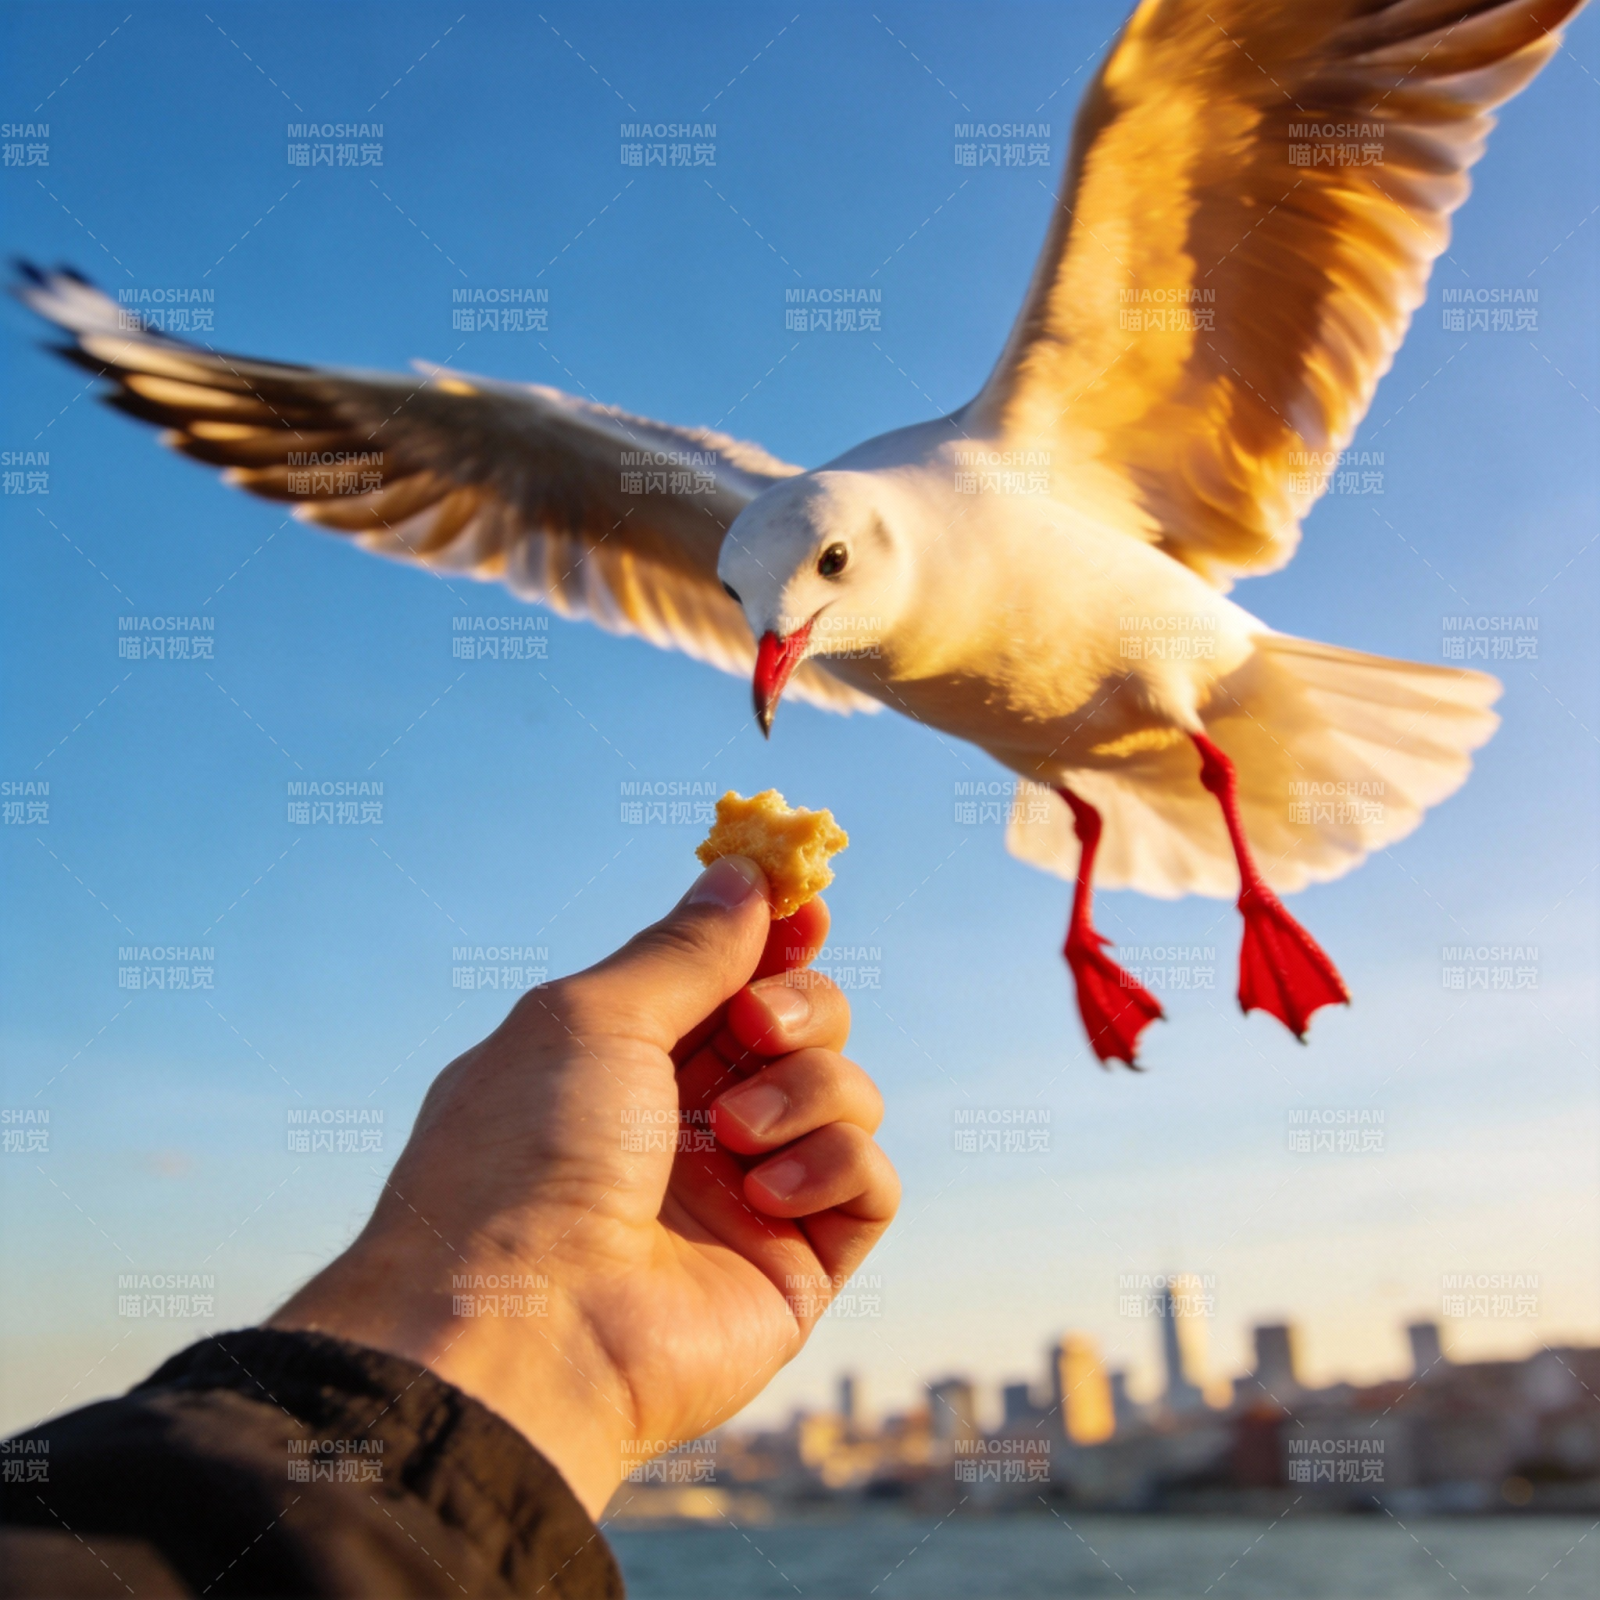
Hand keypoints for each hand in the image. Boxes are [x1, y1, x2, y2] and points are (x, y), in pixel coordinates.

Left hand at [268, 856, 899, 1516]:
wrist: (525, 1330)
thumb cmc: (529, 1155)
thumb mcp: (595, 1016)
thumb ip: (687, 947)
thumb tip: (743, 872)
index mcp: (626, 1060)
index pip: (729, 978)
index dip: (775, 938)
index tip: (808, 908)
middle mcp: (690, 1123)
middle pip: (801, 1024)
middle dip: (796, 1003)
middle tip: (752, 1025)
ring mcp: (746, 1196)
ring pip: (846, 1092)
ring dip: (806, 1087)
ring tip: (733, 1131)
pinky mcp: (796, 1265)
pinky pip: (869, 1182)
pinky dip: (832, 1165)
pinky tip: (762, 1194)